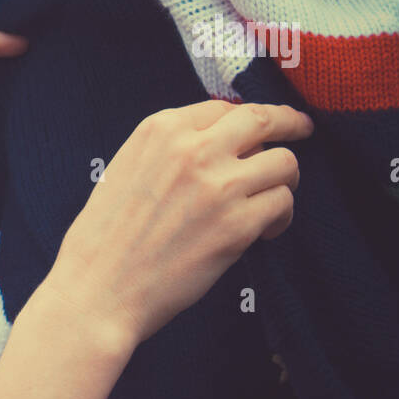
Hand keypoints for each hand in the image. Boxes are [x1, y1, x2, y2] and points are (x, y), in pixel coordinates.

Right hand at [42, 100, 312, 349]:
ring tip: (271, 202)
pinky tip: (264, 232)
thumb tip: (215, 147)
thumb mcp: (123, 172)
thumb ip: (167, 152)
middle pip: (264, 120)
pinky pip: (283, 204)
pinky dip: (280, 218)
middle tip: (302, 130)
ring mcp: (218, 186)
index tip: (260, 126)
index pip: (222, 109)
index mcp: (159, 131)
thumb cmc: (102, 241)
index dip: (246, 120)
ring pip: (284, 163)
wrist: (97, 290)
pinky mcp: (237, 225)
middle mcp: (192, 149)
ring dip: (284, 181)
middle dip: (290, 124)